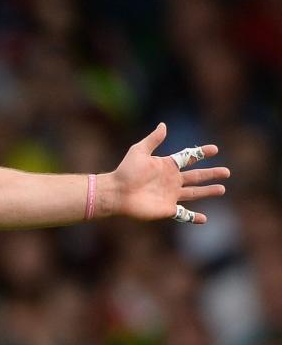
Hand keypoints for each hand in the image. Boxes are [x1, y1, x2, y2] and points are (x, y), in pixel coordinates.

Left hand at [105, 123, 228, 223]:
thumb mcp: (139, 151)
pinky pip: (183, 214)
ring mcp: (170, 195)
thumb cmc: (126, 171)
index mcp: (166, 166)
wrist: (117, 192)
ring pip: (194, 193)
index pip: (188, 158)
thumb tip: (163, 125)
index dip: (201, 153)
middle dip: (211, 174)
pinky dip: (193, 217)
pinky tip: (203, 219)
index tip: (215, 149)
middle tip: (227, 172)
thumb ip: (153, 139)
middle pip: (196, 176)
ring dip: (208, 191)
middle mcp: (171, 180)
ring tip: (222, 189)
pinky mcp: (167, 209)